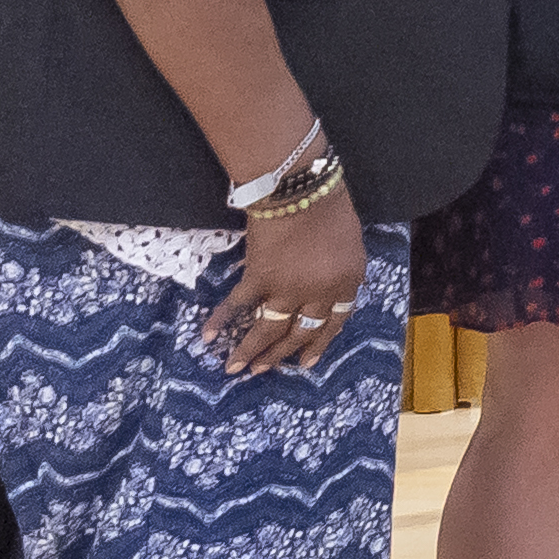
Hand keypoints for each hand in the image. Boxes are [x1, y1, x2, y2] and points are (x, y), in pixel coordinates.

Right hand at [200, 192, 367, 374]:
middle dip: (281, 354)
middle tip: (264, 370)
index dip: (319, 344)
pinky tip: (208, 336)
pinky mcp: (259, 278)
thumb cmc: (330, 206)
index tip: (306, 363)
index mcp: (347, 283)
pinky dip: (221, 320)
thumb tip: (325, 293)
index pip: (334, 322)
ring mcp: (288, 288)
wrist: (301, 188)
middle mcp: (319, 293)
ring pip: (268, 329)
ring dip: (251, 351)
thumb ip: (339, 272)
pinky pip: (238, 305)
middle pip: (300, 331)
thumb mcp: (350, 244)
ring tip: (235, 369)